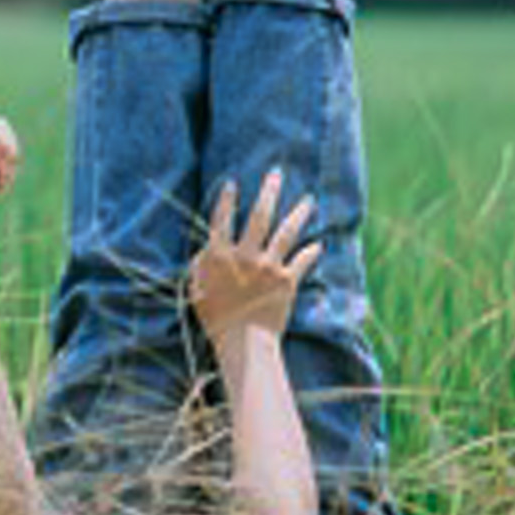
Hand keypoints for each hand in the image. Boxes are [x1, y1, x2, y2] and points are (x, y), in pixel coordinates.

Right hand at [189, 167, 320, 352]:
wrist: (243, 341)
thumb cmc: (215, 318)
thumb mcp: (195, 289)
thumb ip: (199, 265)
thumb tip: (205, 248)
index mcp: (220, 256)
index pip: (221, 220)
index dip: (226, 200)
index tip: (232, 183)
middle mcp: (246, 256)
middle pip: (259, 217)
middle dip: (268, 192)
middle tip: (276, 173)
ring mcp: (268, 267)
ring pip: (286, 233)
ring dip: (298, 214)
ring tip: (309, 200)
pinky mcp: (287, 281)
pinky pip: (302, 261)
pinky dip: (311, 252)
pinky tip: (319, 244)